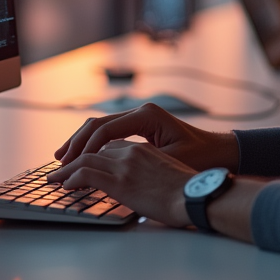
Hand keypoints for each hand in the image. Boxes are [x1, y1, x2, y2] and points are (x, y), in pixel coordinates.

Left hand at [47, 139, 194, 227]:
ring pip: (85, 159)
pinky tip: (64, 185)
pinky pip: (86, 173)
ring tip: (55, 177)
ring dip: (67, 168)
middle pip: (94, 147)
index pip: (110, 143)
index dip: (93, 151)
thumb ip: (149, 171)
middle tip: (61, 165)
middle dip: (75, 154)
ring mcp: (125, 164)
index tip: (81, 160)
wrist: (197, 196)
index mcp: (144, 148)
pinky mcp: (120, 181)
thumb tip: (140, 184)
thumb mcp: (168, 172)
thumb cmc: (189, 190)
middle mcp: (132, 151)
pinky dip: (71, 177)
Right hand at [52, 103, 238, 170]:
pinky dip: (94, 142)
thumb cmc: (201, 158)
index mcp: (147, 116)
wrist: (221, 153)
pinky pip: (110, 132)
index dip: (85, 149)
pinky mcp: (140, 126)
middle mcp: (141, 111)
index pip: (105, 130)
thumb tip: (106, 168)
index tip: (70, 166)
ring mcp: (140, 117)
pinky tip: (83, 155)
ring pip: (101, 125)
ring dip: (81, 141)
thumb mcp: (170, 160)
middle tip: (58, 161)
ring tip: (63, 158)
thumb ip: (139, 161)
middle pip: (98, 123)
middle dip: (76, 142)